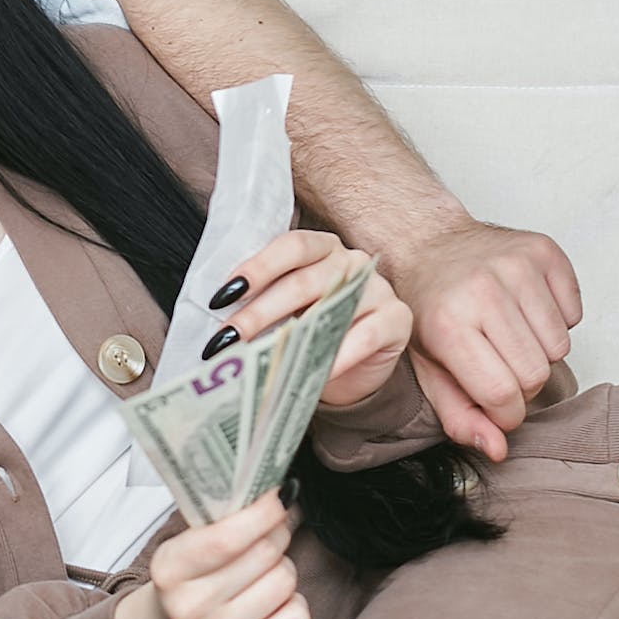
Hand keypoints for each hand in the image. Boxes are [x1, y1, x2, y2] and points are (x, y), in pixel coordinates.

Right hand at [131, 492, 308, 618]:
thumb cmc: (194, 575)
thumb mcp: (191, 540)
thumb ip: (225, 515)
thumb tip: (284, 492)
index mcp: (169, 570)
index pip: (226, 539)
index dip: (263, 513)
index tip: (280, 495)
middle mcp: (188, 608)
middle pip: (264, 554)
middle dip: (276, 533)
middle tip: (270, 531)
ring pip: (284, 582)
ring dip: (282, 569)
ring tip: (262, 573)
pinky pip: (297, 617)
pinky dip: (293, 604)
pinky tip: (272, 603)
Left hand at [207, 228, 409, 410]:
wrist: (354, 366)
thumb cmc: (315, 330)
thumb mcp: (287, 312)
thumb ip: (263, 305)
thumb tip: (221, 325)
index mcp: (321, 248)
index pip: (290, 247)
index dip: (256, 268)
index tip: (221, 296)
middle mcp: (351, 261)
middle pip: (302, 282)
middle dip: (258, 313)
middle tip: (227, 338)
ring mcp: (378, 288)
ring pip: (331, 307)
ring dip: (292, 337)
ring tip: (260, 361)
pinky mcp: (397, 318)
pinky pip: (366, 335)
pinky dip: (338, 356)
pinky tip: (312, 371)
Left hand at [391, 219, 581, 462]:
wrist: (426, 244)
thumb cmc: (425, 307)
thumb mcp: (427, 367)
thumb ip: (458, 414)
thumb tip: (497, 449)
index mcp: (448, 324)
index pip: (501, 393)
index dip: (506, 414)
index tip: (499, 409)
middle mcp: (483, 291)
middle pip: (536, 373)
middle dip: (522, 386)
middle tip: (501, 369)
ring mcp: (517, 266)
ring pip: (560, 346)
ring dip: (539, 353)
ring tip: (509, 338)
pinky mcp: (544, 252)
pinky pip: (573, 314)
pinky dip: (555, 322)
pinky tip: (524, 311)